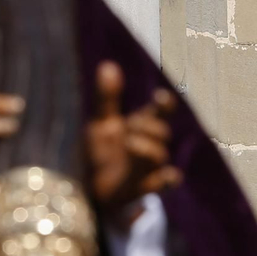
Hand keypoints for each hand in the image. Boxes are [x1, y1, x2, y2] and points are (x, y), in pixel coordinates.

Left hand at [85, 61, 182, 228]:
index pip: (161, 112)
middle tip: (128, 128)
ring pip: (161, 155)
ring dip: (146, 147)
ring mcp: (149, 169)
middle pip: (162, 132)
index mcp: (141, 128)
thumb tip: (108, 65)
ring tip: (129, 144)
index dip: (165, 104)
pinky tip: (167, 175)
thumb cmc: (98, 155)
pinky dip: (168, 180)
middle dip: (146, 127)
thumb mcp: (100, 124)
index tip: (160, 97)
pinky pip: (166, 184)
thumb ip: (107, 98)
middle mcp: (149, 147)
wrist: (88, 190)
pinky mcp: (145, 188)